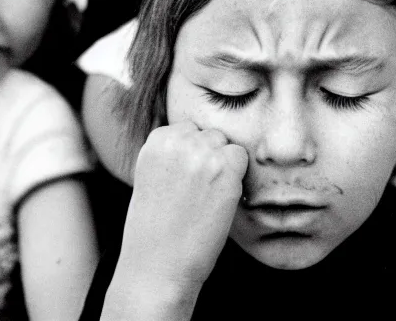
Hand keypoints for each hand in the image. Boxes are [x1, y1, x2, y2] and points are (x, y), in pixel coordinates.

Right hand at [117, 121, 248, 288]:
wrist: (157, 266)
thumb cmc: (155, 229)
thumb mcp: (153, 177)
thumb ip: (173, 154)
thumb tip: (202, 140)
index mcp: (156, 141)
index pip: (187, 129)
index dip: (191, 155)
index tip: (184, 180)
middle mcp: (179, 141)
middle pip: (210, 135)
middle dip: (209, 157)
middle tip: (198, 192)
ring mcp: (204, 153)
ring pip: (226, 144)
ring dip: (224, 166)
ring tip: (207, 198)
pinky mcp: (226, 170)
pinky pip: (242, 158)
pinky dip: (237, 177)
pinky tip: (220, 200)